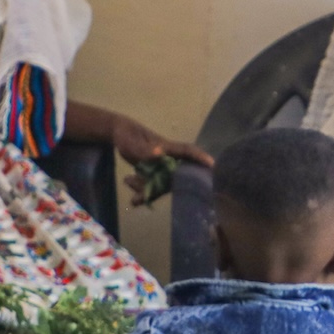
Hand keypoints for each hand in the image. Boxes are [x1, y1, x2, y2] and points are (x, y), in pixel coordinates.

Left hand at [95, 113, 210, 201]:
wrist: (120, 134)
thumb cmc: (129, 135)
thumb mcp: (133, 143)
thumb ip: (145, 151)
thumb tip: (159, 154)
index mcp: (167, 148)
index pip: (188, 152)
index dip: (201, 158)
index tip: (213, 166)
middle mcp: (168, 159)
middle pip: (173, 177)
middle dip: (160, 189)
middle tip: (141, 198)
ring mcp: (161, 167)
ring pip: (161, 184)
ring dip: (147, 191)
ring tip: (130, 187)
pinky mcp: (154, 173)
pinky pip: (152, 186)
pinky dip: (142, 193)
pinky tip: (132, 199)